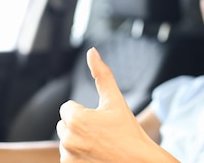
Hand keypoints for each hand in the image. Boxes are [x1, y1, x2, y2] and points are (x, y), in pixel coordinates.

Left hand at [56, 48, 177, 162]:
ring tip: (100, 145)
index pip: (68, 108)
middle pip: (65, 124)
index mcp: (75, 119)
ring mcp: (68, 156)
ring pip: (67, 140)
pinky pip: (68, 156)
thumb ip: (102, 74)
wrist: (138, 162)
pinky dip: (78, 156)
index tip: (101, 121)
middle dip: (80, 126)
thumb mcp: (116, 101)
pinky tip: (95, 155)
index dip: (85, 112)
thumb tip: (92, 52)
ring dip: (79, 141)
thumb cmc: (128, 132)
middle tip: (102, 134)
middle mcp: (67, 139)